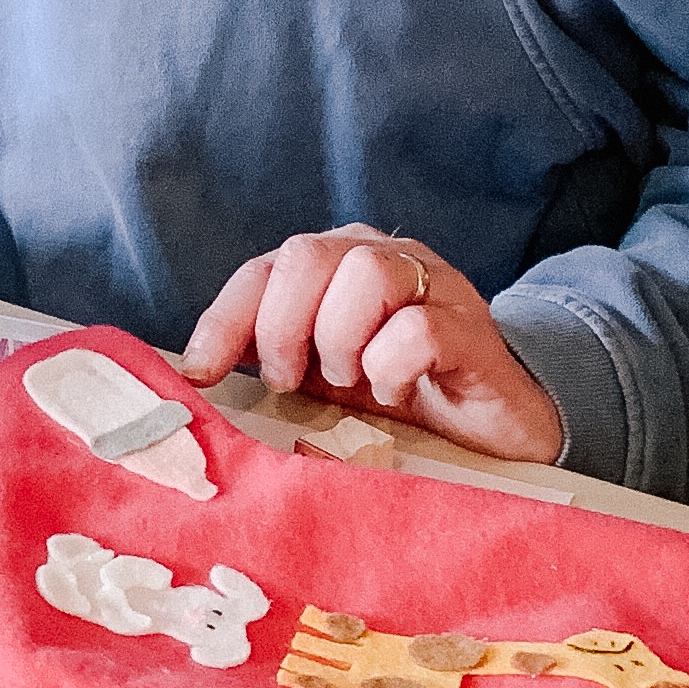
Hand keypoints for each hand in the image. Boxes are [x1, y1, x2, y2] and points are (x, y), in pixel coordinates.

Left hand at [178, 231, 564, 465]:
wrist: (491, 431)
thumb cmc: (396, 400)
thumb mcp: (318, 381)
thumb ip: (268, 362)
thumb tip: (197, 374)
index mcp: (334, 266)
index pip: (263, 269)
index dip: (224, 320)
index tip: (202, 373)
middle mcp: (382, 258)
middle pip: (307, 256)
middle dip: (283, 329)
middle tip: (293, 382)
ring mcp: (433, 285)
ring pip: (365, 275)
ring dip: (342, 342)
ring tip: (354, 383)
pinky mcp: (473, 328)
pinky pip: (418, 327)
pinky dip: (392, 367)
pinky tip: (397, 391)